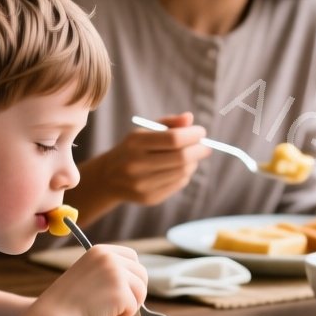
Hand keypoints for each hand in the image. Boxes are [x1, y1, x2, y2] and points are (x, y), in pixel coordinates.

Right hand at [35, 244, 145, 315]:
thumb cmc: (66, 304)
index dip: (132, 275)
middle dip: (134, 292)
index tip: (123, 289)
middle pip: (141, 273)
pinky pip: (135, 307)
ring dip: (129, 305)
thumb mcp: (87, 279)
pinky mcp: (121, 292)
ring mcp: (116, 274)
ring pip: (141, 291)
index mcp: (100, 251)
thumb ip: (107, 280)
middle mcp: (110, 258)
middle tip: (116, 306)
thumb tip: (125, 304)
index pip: (132, 257)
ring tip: (108, 312)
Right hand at [81, 112, 210, 206]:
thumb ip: (168, 123)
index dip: (193, 135)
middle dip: (199, 150)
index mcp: (135, 143)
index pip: (173, 139)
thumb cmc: (133, 149)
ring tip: (192, 157)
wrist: (109, 177)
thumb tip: (189, 118)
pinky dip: (185, 175)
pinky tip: (180, 169)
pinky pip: (178, 184)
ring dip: (194, 163)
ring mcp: (142, 184)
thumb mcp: (144, 131)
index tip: (201, 132)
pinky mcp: (149, 198)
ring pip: (182, 172)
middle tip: (206, 146)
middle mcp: (136, 164)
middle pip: (181, 158)